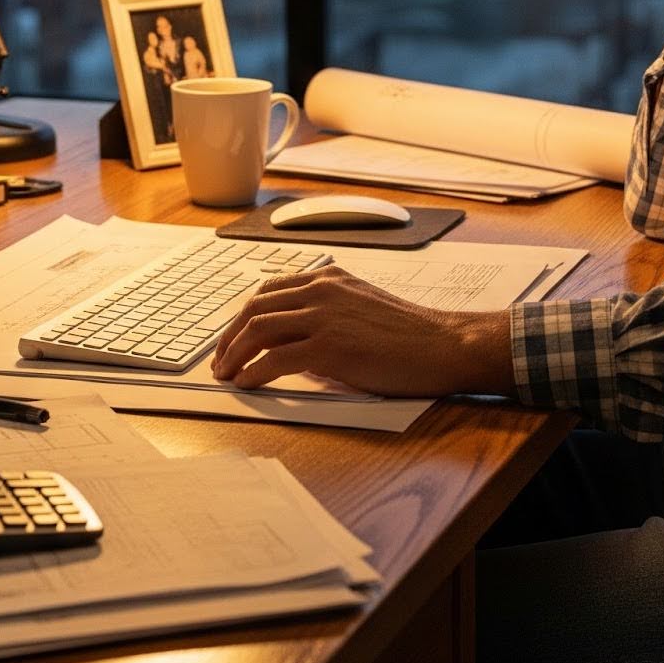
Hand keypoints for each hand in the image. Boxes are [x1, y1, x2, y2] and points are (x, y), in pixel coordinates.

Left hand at [210, 263, 512, 396]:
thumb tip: (296, 345)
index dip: (244, 315)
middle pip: (256, 307)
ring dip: (234, 353)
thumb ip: (328, 315)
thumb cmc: (410, 335)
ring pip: (258, 328)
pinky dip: (254, 371)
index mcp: (329, 279)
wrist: (442, 345)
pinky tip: (247, 384)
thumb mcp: (362, 309)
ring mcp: (324, 315)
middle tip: (220, 360)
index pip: (271, 290)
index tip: (232, 337)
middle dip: (230, 335)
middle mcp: (322, 289)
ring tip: (226, 374)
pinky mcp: (329, 346)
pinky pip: (275, 357)